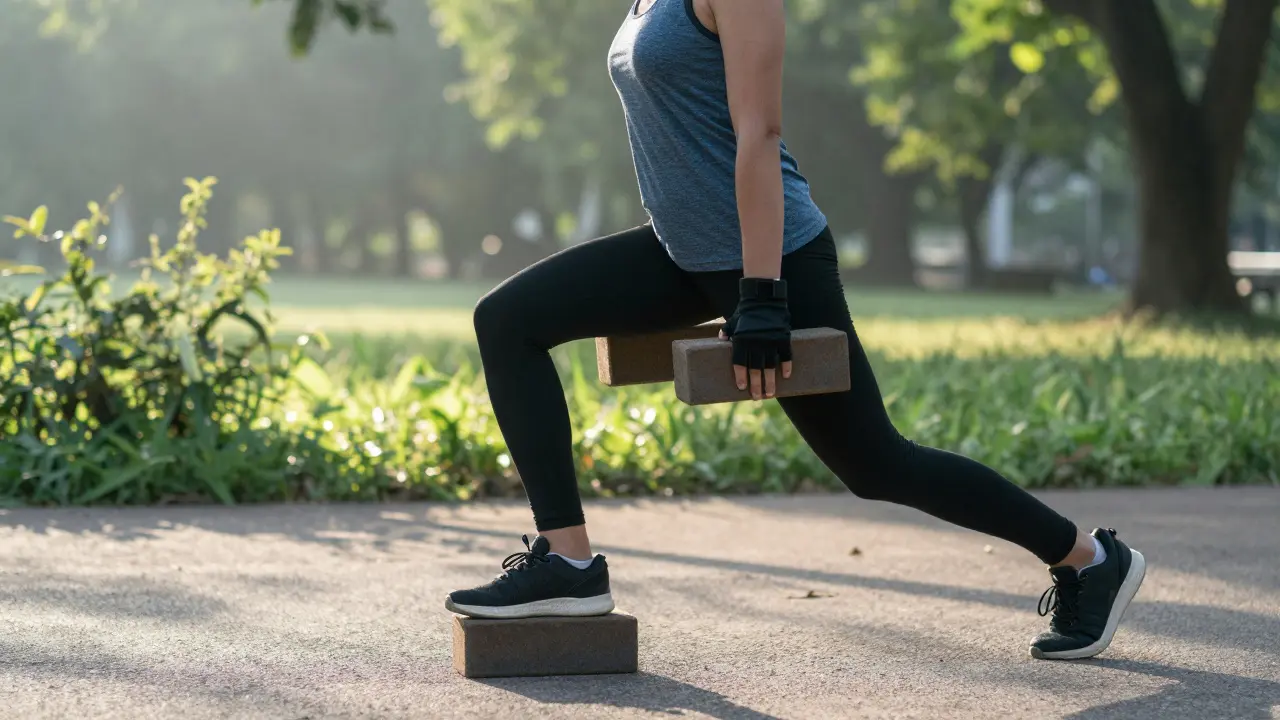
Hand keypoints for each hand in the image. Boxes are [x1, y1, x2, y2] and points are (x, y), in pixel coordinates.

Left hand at [719, 277, 792, 399]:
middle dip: (756, 386)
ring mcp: (770, 341)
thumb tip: (720, 340)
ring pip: (770, 367)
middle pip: (755, 370)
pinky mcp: (783, 338)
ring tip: (770, 394)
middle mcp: (755, 343)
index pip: (739, 364)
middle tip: (757, 397)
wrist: (764, 298)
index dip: (740, 377)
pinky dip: (786, 367)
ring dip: (770, 382)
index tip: (741, 388)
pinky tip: (785, 377)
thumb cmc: (746, 312)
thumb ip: (726, 332)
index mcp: (741, 341)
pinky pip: (786, 356)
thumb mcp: (733, 321)